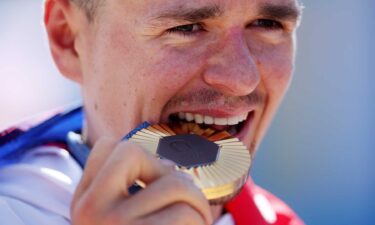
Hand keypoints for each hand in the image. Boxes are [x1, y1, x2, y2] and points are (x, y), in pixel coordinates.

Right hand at [71, 137, 212, 224]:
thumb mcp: (119, 215)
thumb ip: (127, 186)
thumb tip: (168, 159)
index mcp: (84, 201)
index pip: (107, 145)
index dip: (140, 156)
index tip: (154, 183)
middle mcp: (89, 211)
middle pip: (137, 152)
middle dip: (173, 173)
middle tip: (188, 202)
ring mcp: (111, 224)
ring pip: (173, 183)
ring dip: (198, 203)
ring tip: (197, 220)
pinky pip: (184, 212)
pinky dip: (199, 221)